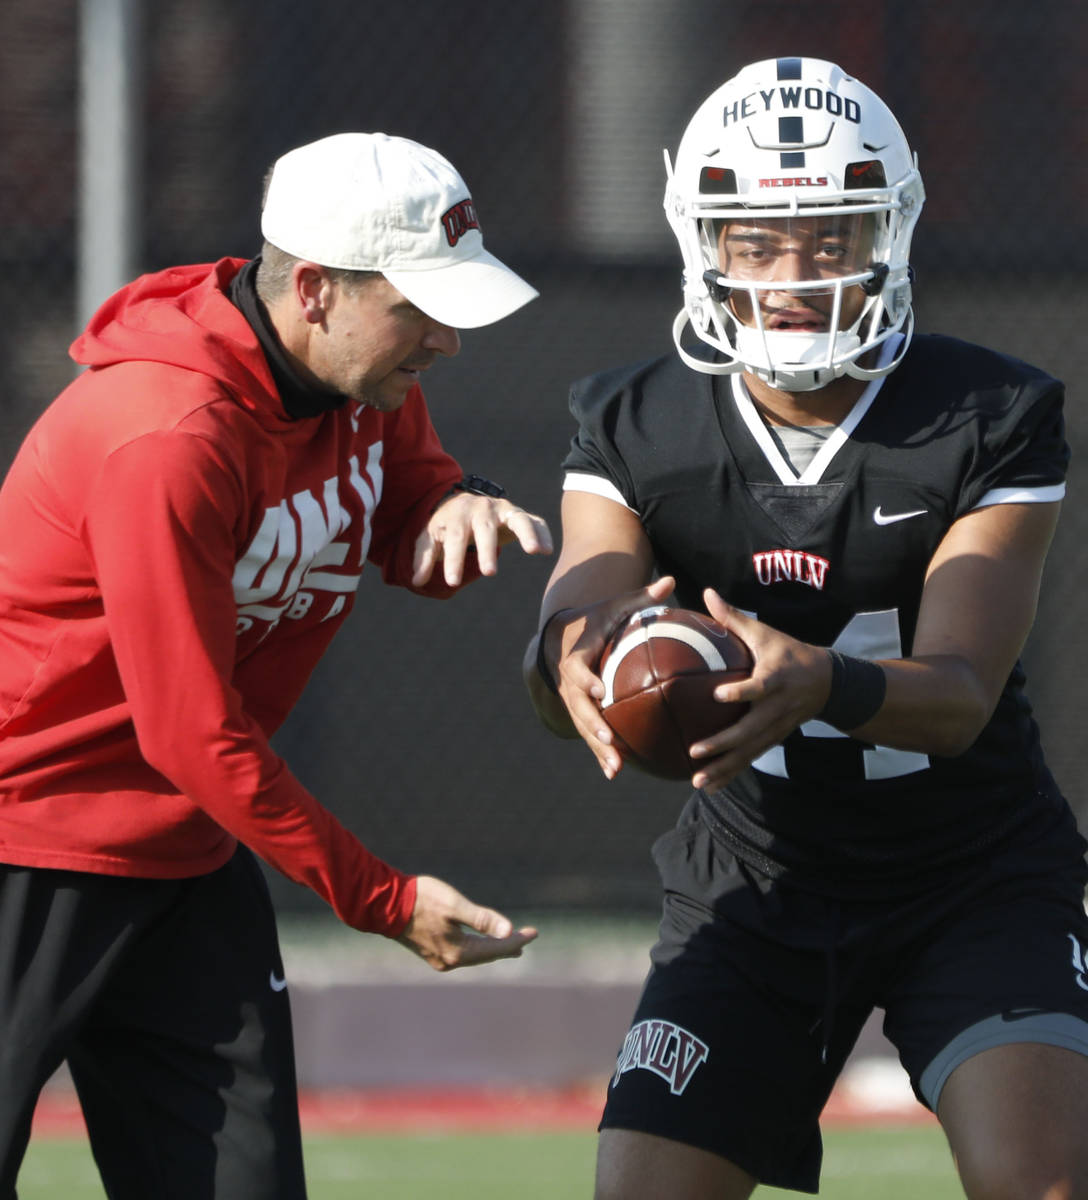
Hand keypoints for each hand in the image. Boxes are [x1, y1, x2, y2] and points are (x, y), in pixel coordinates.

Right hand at [397, 875, 537, 971]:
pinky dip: (476, 947)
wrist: (383, 904)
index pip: (496, 948)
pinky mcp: (431, 951)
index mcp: (458, 952)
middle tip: (527, 940)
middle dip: (507, 947)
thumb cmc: (420, 900)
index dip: (516, 940)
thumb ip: (482, 918)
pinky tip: (479, 943)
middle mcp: (450, 961)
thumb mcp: (455, 905)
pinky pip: (462, 953)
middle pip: (486, 955)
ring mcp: (439, 959)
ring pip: (474, 955)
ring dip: (492, 948)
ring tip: (509, 946)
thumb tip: (508, 930)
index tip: (534, 933)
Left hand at [412, 493, 552, 586]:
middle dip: (487, 549)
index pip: (454, 538)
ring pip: (516, 519)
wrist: (463, 504)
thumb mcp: (431, 538)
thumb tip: (417, 581)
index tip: (452, 582)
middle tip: (489, 573)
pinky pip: (534, 521)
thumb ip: (425, 558)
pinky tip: (547, 550)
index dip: (453, 560)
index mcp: (457, 515)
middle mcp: (481, 508)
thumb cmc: (447, 526)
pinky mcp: (519, 514)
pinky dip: (543, 533)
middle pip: (484, 528)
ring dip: (527, 533)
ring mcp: (503, 509)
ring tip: (535, 551)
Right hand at [545, 576, 676, 779]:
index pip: (577, 669)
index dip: (585, 680)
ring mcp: (572, 700)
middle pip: (577, 707)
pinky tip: (615, 773)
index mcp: (576, 655)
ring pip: (582, 727)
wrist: (560, 638)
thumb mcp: (615, 606)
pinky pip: (588, 734)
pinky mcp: (579, 712)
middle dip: (592, 725)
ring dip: (597, 749)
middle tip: (609, 739)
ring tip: (616, 768)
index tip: (598, 690)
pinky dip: (600, 754)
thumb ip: (642, 597)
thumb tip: (670, 581)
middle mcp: (570, 682)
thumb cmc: (596, 619)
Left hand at [686, 588, 831, 790]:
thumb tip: (706, 592)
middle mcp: (777, 708)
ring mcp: (777, 727)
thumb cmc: (787, 652)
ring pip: (749, 752)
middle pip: (750, 730)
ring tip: (697, 780)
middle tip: (695, 751)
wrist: (828, 681)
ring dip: (724, 768)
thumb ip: (733, 617)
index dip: (741, 693)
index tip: (719, 696)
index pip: (758, 687)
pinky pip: (750, 759)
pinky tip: (707, 786)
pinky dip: (730, 774)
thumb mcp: (764, 633)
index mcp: (775, 679)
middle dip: (723, 743)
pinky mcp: (773, 739)